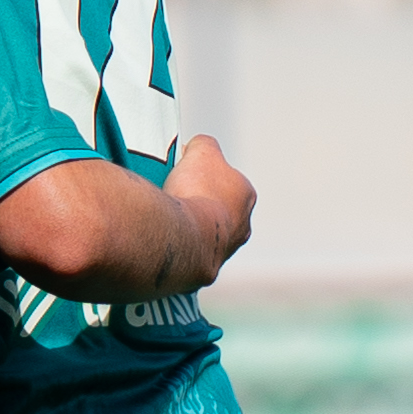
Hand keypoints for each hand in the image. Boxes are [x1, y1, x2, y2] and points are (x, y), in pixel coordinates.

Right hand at [166, 132, 255, 276]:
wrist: (186, 237)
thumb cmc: (196, 193)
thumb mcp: (201, 150)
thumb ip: (204, 144)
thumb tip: (199, 146)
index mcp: (246, 195)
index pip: (224, 180)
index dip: (202, 175)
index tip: (183, 176)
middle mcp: (243, 226)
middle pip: (217, 209)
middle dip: (198, 204)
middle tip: (174, 199)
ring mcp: (226, 250)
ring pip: (206, 233)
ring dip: (190, 227)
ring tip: (167, 221)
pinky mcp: (206, 269)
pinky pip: (191, 252)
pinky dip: (181, 246)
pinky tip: (166, 239)